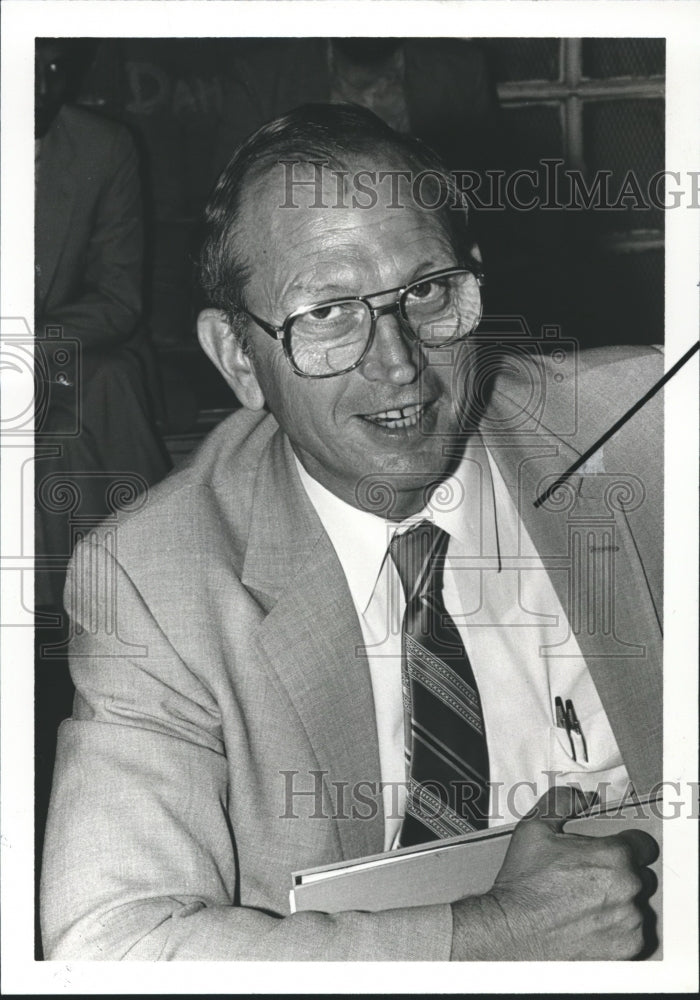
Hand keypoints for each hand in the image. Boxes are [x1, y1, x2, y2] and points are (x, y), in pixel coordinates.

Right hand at [450, 786, 657, 959]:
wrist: (512, 932)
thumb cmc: (523, 884)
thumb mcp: (534, 827)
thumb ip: (562, 801)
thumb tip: (583, 797)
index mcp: (613, 856)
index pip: (643, 844)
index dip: (625, 845)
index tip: (610, 853)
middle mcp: (628, 888)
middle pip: (641, 875)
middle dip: (620, 875)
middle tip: (589, 879)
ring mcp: (629, 921)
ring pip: (637, 905)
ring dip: (619, 902)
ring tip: (586, 904)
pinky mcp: (626, 949)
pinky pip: (634, 934)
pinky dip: (618, 929)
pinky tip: (591, 924)